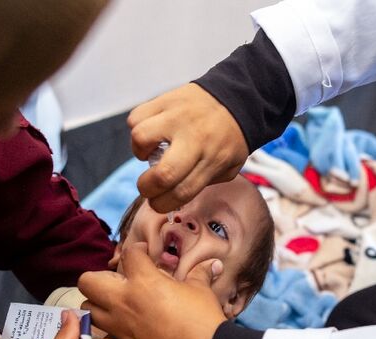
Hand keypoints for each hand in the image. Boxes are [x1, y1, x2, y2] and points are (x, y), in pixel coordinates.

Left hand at [79, 243, 227, 338]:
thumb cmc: (202, 319)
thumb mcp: (200, 290)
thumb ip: (199, 274)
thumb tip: (212, 264)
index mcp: (143, 282)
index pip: (128, 253)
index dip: (137, 250)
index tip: (144, 254)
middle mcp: (124, 301)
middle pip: (87, 281)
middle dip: (99, 277)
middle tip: (118, 281)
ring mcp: (119, 325)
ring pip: (88, 308)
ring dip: (98, 303)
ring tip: (117, 303)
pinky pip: (104, 332)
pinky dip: (110, 326)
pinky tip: (128, 326)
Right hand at [128, 83, 247, 212]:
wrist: (239, 97)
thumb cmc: (230, 137)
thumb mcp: (229, 167)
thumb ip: (204, 183)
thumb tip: (173, 195)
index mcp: (213, 160)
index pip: (182, 192)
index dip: (162, 204)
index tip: (157, 203)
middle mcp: (195, 139)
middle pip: (162, 174)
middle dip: (146, 188)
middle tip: (148, 184)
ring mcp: (178, 117)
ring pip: (141, 138)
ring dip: (139, 151)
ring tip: (150, 149)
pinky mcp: (165, 100)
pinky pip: (137, 117)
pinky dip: (137, 127)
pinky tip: (151, 131)